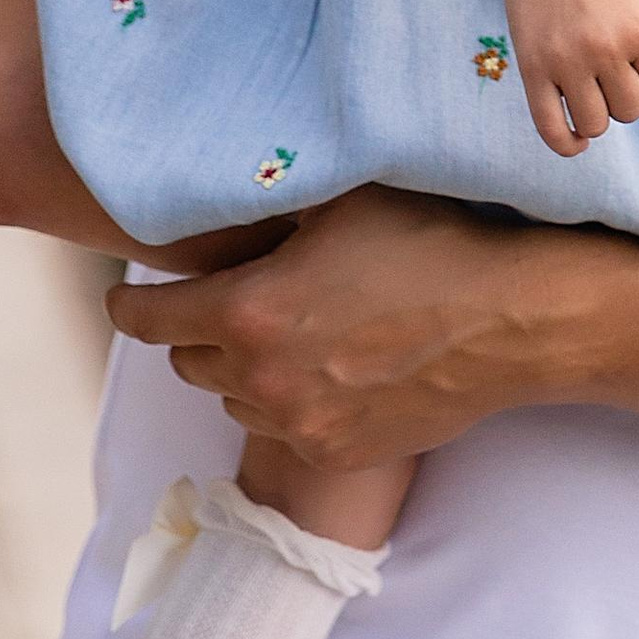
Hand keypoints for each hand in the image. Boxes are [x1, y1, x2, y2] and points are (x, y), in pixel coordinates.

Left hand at [106, 186, 635, 468]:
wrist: (509, 320)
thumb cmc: (430, 242)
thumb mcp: (341, 202)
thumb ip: (271, 205)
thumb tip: (224, 186)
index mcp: (245, 312)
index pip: (146, 319)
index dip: (130, 303)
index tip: (130, 296)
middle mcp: (259, 379)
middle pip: (186, 362)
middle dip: (198, 331)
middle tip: (231, 302)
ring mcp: (298, 425)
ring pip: (236, 400)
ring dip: (247, 371)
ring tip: (294, 335)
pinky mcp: (336, 453)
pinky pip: (288, 431)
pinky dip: (296, 403)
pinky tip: (337, 367)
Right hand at [504, 0, 638, 153]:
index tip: (630, 53)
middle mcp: (607, 47)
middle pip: (630, 111)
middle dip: (624, 98)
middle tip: (607, 68)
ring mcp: (567, 60)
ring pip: (596, 124)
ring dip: (597, 117)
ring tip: (589, 91)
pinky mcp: (533, 70)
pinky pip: (552, 129)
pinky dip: (568, 144)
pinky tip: (577, 141)